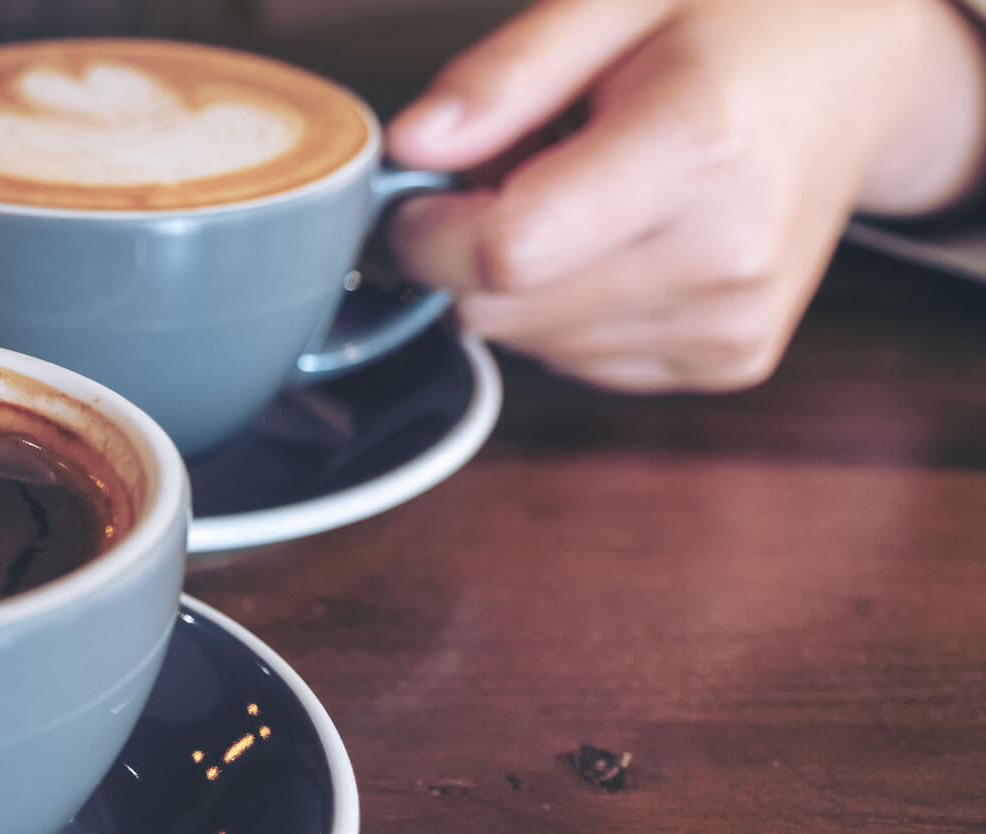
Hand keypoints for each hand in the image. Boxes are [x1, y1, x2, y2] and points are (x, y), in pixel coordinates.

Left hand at [385, 0, 985, 391]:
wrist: (861, 78)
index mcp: (697, 147)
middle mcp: (725, 254)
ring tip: (581, 195)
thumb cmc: (742, 23)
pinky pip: (580, 361)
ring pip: (530, 344)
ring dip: (521, 281)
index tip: (421, 193)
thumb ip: (505, 74)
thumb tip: (410, 147)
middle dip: (469, 250)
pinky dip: (566, 310)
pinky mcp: (730, 360)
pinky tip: (615, 240)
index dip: (428, 229)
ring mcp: (733, 321)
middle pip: (503, 309)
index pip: (504, 250)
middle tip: (513, 174)